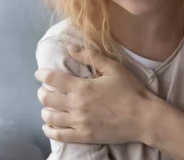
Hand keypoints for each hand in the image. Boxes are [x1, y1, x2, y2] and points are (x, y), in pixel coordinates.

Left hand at [35, 45, 157, 144]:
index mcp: (83, 87)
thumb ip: (91, 57)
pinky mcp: (84, 136)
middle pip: (47, 99)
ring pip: (51, 118)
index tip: (39, 73)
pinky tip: (48, 126)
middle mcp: (77, 105)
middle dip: (42, 93)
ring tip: (47, 107)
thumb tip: (70, 47)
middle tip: (44, 90)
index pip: (53, 79)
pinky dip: (50, 130)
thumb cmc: (130, 90)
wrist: (143, 118)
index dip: (42, 75)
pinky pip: (59, 136)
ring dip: (45, 111)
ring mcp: (79, 123)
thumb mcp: (114, 68)